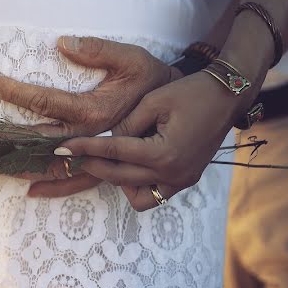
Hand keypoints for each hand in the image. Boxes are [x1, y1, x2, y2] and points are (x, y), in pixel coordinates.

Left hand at [0, 36, 181, 197]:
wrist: (192, 110)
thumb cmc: (158, 80)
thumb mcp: (133, 59)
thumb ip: (98, 50)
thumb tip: (62, 43)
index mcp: (95, 112)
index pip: (46, 103)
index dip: (16, 91)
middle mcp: (94, 140)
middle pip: (40, 142)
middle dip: (5, 138)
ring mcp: (102, 159)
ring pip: (54, 168)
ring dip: (21, 167)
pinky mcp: (111, 169)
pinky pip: (78, 183)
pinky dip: (55, 187)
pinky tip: (31, 190)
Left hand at [56, 72, 247, 210]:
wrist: (227, 96)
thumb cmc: (191, 92)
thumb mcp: (153, 101)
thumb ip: (127, 123)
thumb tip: (107, 140)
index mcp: (162, 153)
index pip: (112, 153)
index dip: (83, 148)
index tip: (60, 147)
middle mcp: (172, 173)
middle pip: (119, 177)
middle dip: (91, 165)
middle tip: (70, 155)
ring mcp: (181, 180)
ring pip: (136, 196)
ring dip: (117, 180)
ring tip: (105, 160)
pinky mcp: (186, 179)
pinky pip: (154, 194)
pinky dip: (138, 185)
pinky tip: (130, 167)